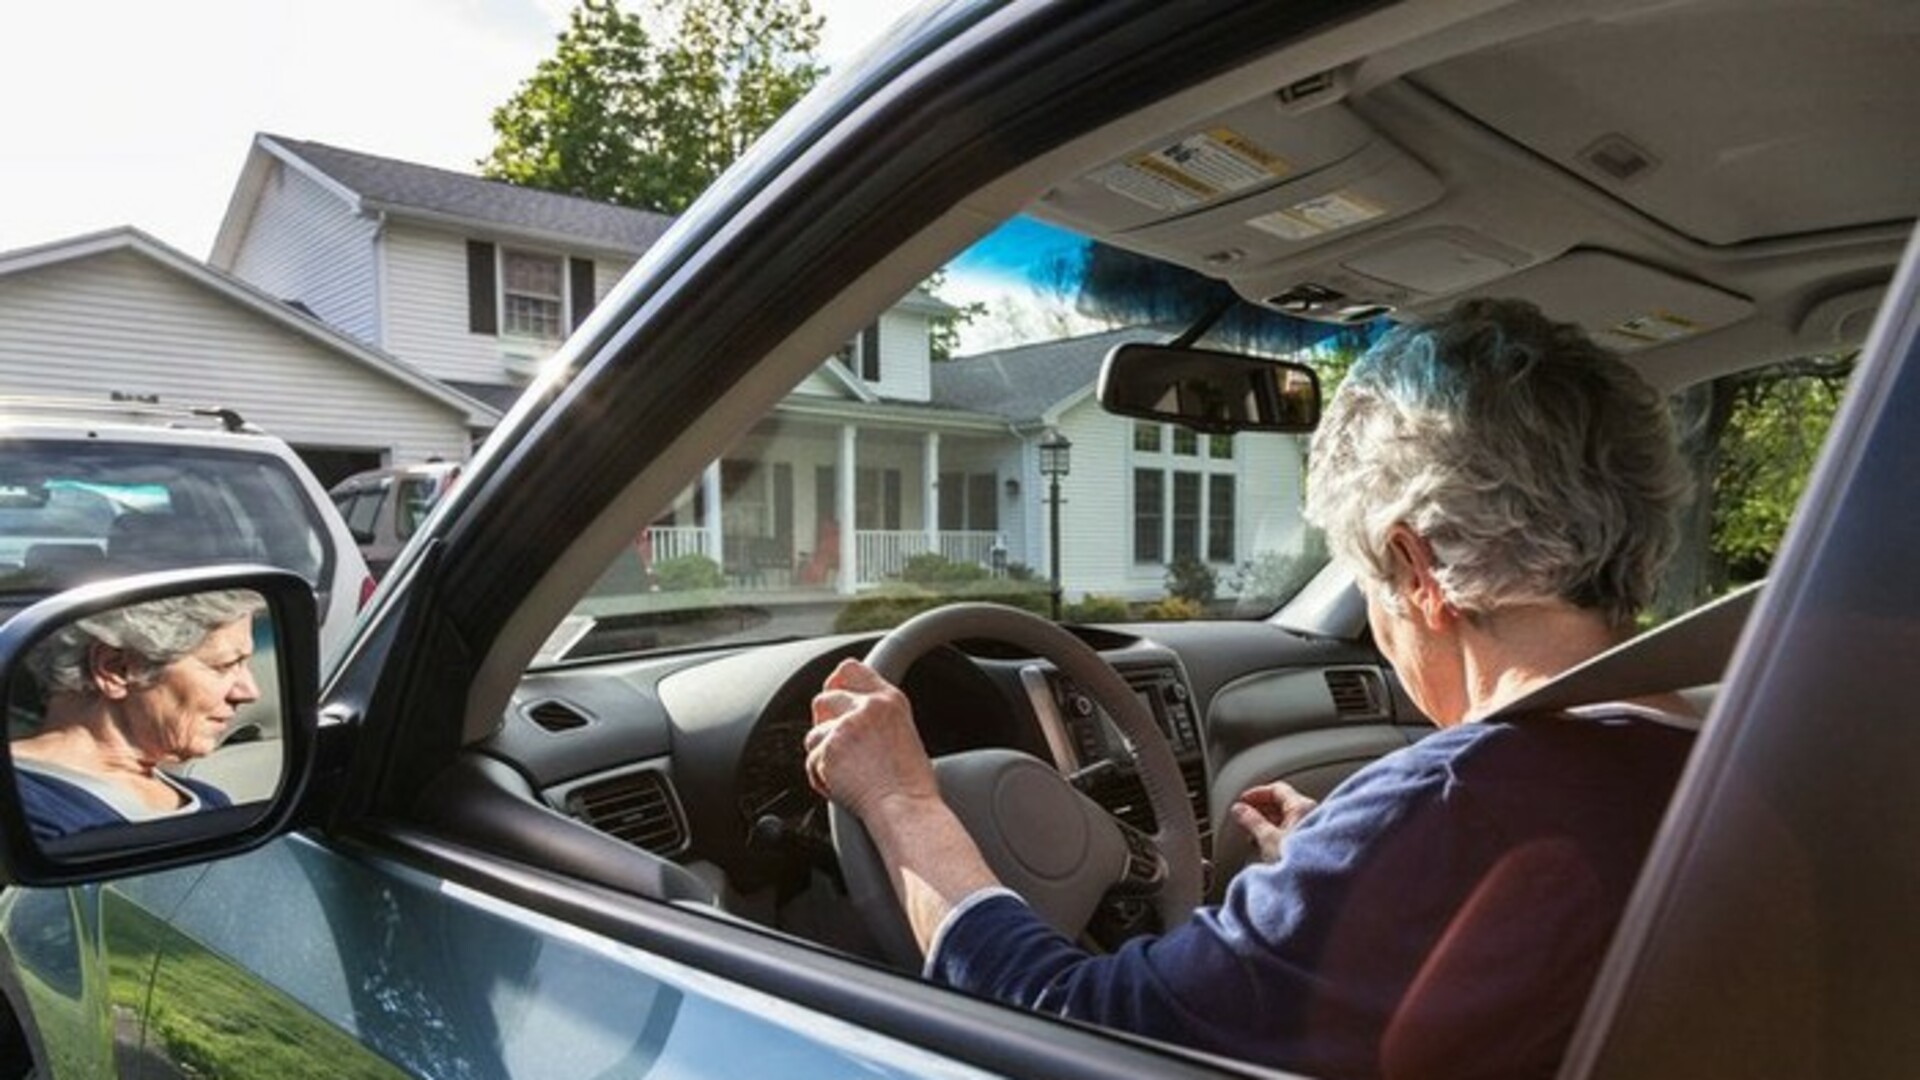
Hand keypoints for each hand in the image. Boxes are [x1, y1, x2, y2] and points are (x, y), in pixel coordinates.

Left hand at [805, 659, 937, 820]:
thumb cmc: (912, 785)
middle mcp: (867, 708)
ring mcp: (845, 728)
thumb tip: (846, 715)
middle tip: (835, 746)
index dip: (835, 682)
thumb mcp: (904, 733)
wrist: (906, 809)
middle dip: (823, 723)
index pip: (850, 669)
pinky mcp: (828, 751)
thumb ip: (876, 718)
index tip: (832, 692)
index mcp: (889, 700)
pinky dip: (822, 779)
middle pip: (824, 699)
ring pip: (813, 735)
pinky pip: (812, 763)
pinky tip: (844, 788)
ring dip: (823, 756)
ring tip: (847, 775)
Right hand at [1229, 780, 1317, 862]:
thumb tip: (1239, 810)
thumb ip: (1251, 821)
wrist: (1320, 888)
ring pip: (1288, 819)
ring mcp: (1315, 830)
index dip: (1257, 794)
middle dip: (1261, 810)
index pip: (1277, 789)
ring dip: (1268, 824)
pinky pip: (1294, 832)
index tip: (1242, 802)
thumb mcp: (1267, 839)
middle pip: (1283, 804)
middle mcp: (1313, 814)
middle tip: (1244, 819)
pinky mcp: (1314, 846)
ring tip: (1253, 836)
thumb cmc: (1300, 862)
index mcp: (1303, 806)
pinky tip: (1269, 848)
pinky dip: (1279, 835)